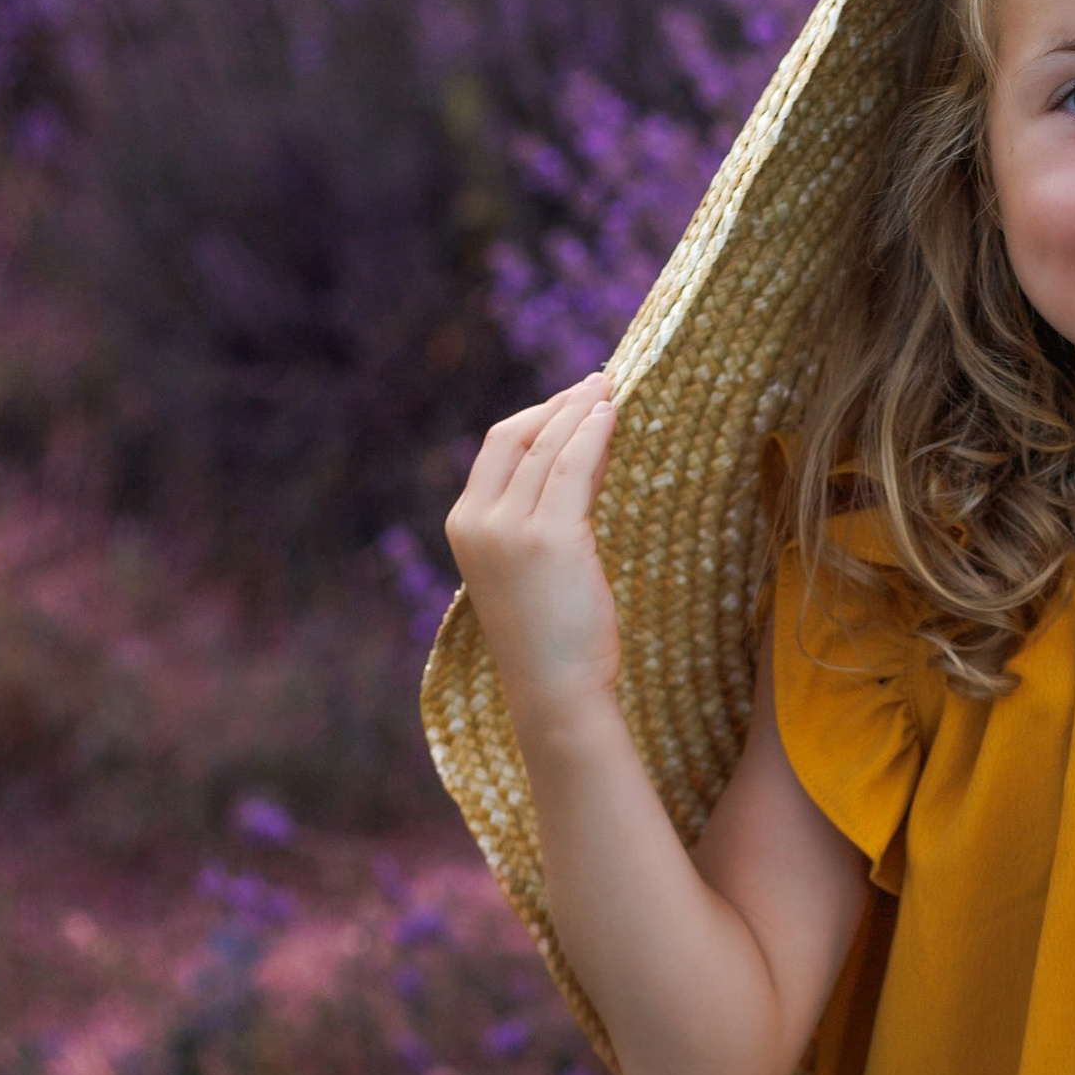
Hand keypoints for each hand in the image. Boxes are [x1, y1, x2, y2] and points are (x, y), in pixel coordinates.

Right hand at [445, 371, 622, 735]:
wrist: (555, 690)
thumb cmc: (551, 637)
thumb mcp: (534, 564)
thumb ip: (542, 514)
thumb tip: (581, 462)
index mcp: (464, 525)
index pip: (497, 448)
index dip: (537, 416)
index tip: (573, 400)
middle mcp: (477, 521)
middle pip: (518, 437)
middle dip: (560, 405)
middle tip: (600, 383)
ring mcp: (509, 528)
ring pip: (548, 447)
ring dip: (581, 413)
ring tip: (611, 392)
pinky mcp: (548, 537)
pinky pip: (572, 467)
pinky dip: (593, 434)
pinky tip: (611, 416)